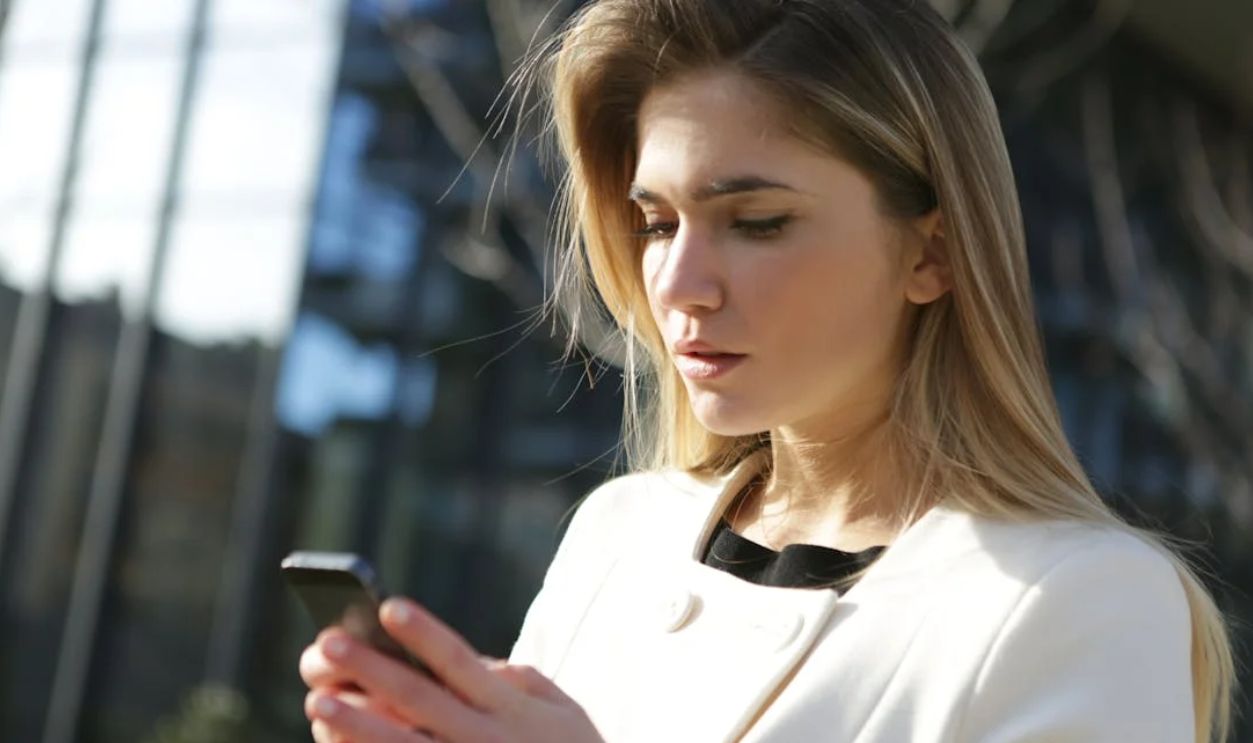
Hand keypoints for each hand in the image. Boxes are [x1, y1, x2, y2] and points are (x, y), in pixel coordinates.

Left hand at [299, 597, 603, 742]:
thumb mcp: (562, 711)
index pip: (460, 662)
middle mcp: (487, 740)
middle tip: (328, 643)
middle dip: (373, 670)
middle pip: (420, 700)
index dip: (425, 633)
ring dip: (358, 726)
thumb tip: (472, 660)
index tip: (389, 606)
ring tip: (320, 702)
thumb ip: (517, 681)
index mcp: (511, 708)